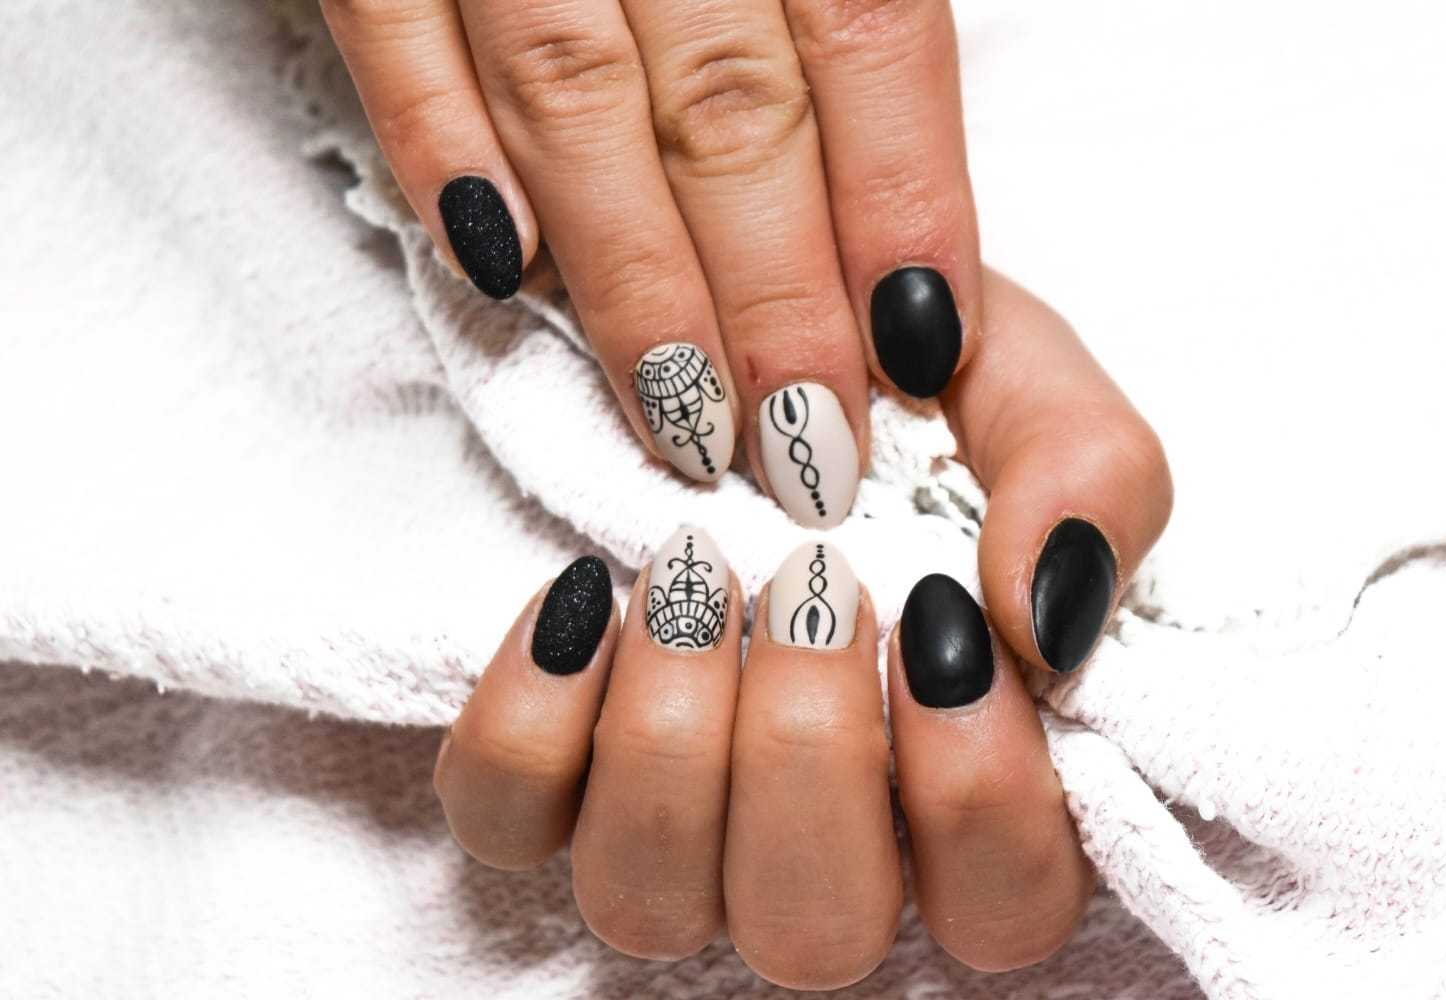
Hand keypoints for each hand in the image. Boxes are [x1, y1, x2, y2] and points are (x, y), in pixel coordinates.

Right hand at [321, 0, 981, 522]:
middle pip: (733, 100)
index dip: (900, 200)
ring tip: (688, 415)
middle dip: (778, 292)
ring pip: (577, 95)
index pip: (871, 31)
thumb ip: (842, 5)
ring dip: (636, 278)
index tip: (922, 345)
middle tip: (810, 439)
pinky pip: (392, 26)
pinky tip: (503, 269)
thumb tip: (898, 208)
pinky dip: (443, 148)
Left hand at [432, 269, 1172, 986]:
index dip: (977, 798)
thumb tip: (1041, 616)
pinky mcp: (543, 775)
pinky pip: (506, 812)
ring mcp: (669, 824)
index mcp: (956, 787)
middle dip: (810, 752)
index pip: (1001, 907)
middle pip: (813, 930)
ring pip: (648, 896)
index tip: (939, 621)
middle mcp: (809, 842)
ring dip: (673, 735)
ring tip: (692, 575)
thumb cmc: (908, 394)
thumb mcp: (1029, 393)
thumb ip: (1090, 485)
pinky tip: (581, 597)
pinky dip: (533, 712)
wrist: (753, 321)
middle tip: (811, 582)